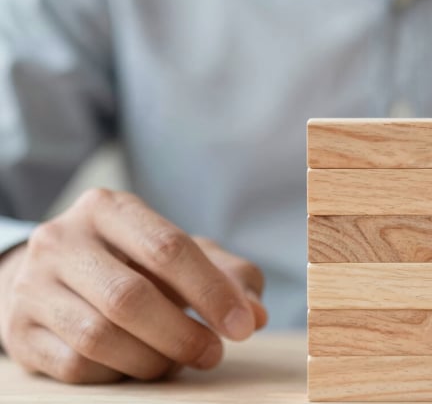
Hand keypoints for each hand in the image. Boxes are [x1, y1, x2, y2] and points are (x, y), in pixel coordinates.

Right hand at [0, 189, 267, 383]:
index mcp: (107, 209)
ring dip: (153, 360)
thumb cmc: (132, 263)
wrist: (49, 277)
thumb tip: (256, 314)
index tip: (243, 326)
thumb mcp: (182, 255)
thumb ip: (228, 276)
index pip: (168, 248)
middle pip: (130, 297)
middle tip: (213, 353)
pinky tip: (137, 365)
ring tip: (177, 361)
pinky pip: (76, 367)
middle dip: (183, 334)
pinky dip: (118, 375)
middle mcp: (62, 239)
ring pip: (99, 337)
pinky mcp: (19, 331)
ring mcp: (33, 286)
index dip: (211, 291)